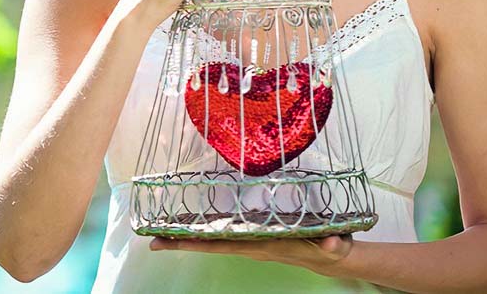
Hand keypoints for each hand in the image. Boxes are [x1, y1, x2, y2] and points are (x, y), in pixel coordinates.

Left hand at [149, 234, 353, 276]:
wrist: (330, 259)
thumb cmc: (329, 249)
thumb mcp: (334, 247)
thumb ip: (333, 245)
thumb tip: (332, 244)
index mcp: (262, 246)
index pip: (224, 245)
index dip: (198, 244)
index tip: (172, 243)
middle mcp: (251, 246)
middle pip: (210, 245)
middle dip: (181, 244)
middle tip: (152, 243)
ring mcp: (251, 244)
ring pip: (215, 241)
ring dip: (190, 238)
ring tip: (164, 233)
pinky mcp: (254, 239)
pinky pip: (225, 236)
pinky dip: (207, 233)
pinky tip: (193, 227)